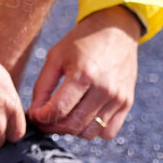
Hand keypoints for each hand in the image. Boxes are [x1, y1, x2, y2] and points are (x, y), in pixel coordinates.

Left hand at [28, 6, 139, 140]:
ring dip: (72, 130)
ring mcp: (118, 98)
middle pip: (73, 125)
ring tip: (64, 116)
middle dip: (53, 126)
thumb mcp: (56, 56)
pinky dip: (94, 131)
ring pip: (89, 133)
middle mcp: (104, 89)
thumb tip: (35, 113)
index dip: (41, 118)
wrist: (116, 29)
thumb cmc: (82, 41)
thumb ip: (43, 86)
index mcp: (84, 74)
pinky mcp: (127, 102)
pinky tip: (85, 116)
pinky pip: (108, 132)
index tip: (35, 115)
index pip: (58, 110)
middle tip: (45, 119)